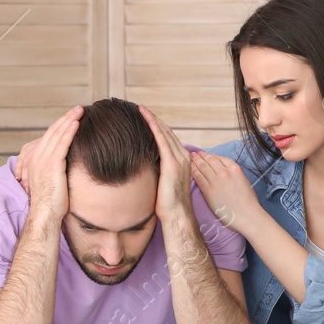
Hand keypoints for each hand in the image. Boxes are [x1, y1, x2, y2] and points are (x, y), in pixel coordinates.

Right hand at [13, 106, 80, 221]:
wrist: (45, 212)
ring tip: (80, 111)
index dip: (61, 125)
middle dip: (66, 118)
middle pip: (53, 131)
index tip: (72, 117)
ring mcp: (43, 159)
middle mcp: (36, 155)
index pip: (49, 136)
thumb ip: (56, 168)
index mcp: (35, 158)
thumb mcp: (51, 180)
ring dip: (69, 120)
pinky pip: (62, 143)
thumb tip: (67, 164)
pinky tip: (77, 123)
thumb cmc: (51, 201)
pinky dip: (69, 131)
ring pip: (57, 134)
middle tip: (78, 108)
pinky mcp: (52, 164)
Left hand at [140, 105, 193, 224]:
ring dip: (153, 119)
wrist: (177, 215)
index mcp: (181, 161)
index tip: (146, 118)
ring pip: (165, 133)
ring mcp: (179, 159)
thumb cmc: (167, 205)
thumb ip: (158, 171)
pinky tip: (146, 118)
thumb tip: (145, 166)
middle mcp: (183, 157)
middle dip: (155, 119)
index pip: (169, 138)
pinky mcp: (172, 163)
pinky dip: (154, 127)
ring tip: (141, 109)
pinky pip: (162, 140)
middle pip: (167, 132)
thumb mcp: (163, 183)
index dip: (158, 126)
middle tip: (141, 109)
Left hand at [189, 151, 261, 233]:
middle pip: (210, 160)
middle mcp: (225, 172)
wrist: (247, 215)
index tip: (206, 154)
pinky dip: (193, 171)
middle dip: (201, 156)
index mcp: (235, 169)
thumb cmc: (249, 201)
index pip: (220, 158)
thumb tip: (226, 170)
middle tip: (195, 154)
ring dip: (196, 161)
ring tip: (191, 158)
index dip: (211, 155)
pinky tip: (190, 168)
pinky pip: (199, 177)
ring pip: (202, 167)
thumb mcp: (245, 181)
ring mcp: (216, 181)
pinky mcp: (208, 190)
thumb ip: (234, 173)